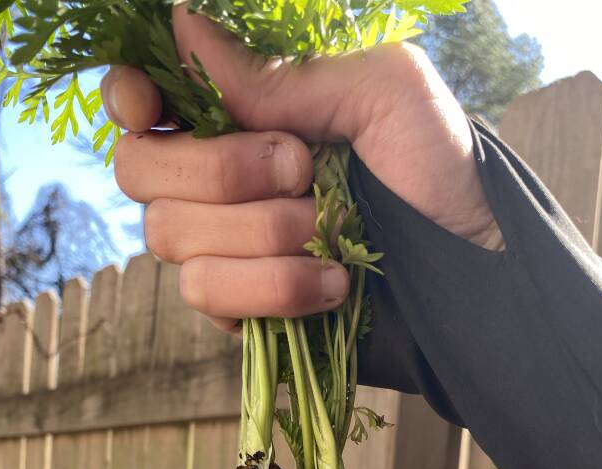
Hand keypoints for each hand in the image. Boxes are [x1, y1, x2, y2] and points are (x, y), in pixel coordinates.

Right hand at [101, 5, 502, 331]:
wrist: (471, 269)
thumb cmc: (437, 166)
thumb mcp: (380, 92)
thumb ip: (283, 73)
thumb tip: (183, 26)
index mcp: (244, 112)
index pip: (142, 102)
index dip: (130, 97)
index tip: (151, 100)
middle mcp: (217, 179)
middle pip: (140, 171)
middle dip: (222, 170)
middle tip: (303, 169)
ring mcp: (224, 247)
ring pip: (173, 239)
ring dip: (262, 234)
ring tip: (333, 233)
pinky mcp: (241, 308)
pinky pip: (209, 298)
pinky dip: (275, 288)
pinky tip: (331, 283)